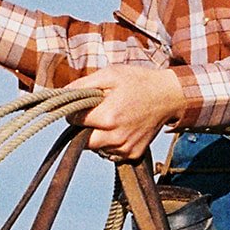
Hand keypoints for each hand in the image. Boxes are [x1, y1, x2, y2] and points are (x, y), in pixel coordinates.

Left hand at [67, 66, 187, 160]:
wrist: (168, 96)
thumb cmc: (138, 82)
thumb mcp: (110, 74)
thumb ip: (83, 85)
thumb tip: (62, 93)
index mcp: (108, 117)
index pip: (73, 121)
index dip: (76, 111)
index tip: (85, 104)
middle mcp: (115, 138)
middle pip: (82, 141)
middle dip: (83, 128)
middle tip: (95, 115)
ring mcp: (125, 149)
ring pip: (96, 148)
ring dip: (97, 136)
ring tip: (112, 119)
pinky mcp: (132, 155)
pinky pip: (110, 154)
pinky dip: (111, 143)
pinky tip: (121, 128)